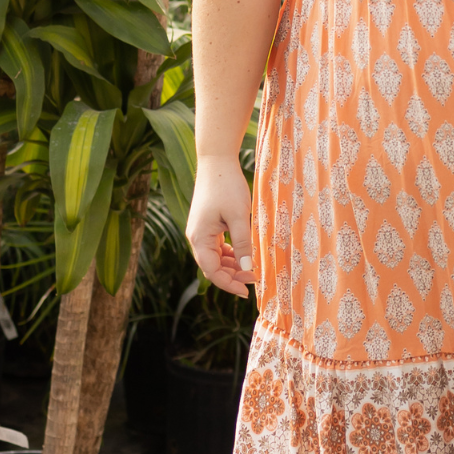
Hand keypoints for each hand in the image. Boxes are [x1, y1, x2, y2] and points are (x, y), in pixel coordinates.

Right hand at [187, 155, 254, 297]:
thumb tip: (248, 268)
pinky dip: (232, 254)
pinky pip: (219, 247)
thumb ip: (243, 243)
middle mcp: (197, 237)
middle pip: (213, 267)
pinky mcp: (208, 225)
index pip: (211, 272)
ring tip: (253, 268)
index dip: (229, 284)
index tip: (247, 291)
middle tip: (256, 278)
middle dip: (233, 276)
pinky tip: (246, 254)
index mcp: (199, 238)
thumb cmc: (227, 186)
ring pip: (216, 258)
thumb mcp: (238, 216)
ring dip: (233, 265)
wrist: (217, 162)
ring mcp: (202, 231)